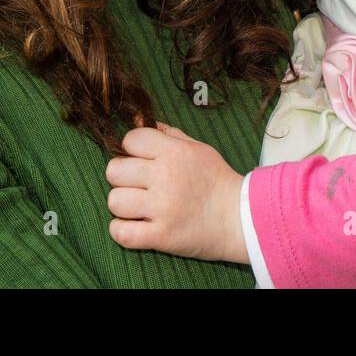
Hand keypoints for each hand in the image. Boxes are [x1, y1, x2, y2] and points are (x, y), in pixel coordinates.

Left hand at [106, 122, 248, 263]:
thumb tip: (138, 119)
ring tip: (139, 207)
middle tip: (138, 185)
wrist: (241, 219)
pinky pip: (121, 233)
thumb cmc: (217, 181)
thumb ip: (167, 133)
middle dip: (123, 177)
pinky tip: (135, 226)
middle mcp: (165, 177)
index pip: (130, 140)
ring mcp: (162, 208)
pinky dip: (122, 231)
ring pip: (114, 201)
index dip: (131, 149)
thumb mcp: (197, 148)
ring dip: (123, 205)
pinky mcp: (161, 236)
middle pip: (114, 171)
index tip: (141, 159)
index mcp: (174, 153)